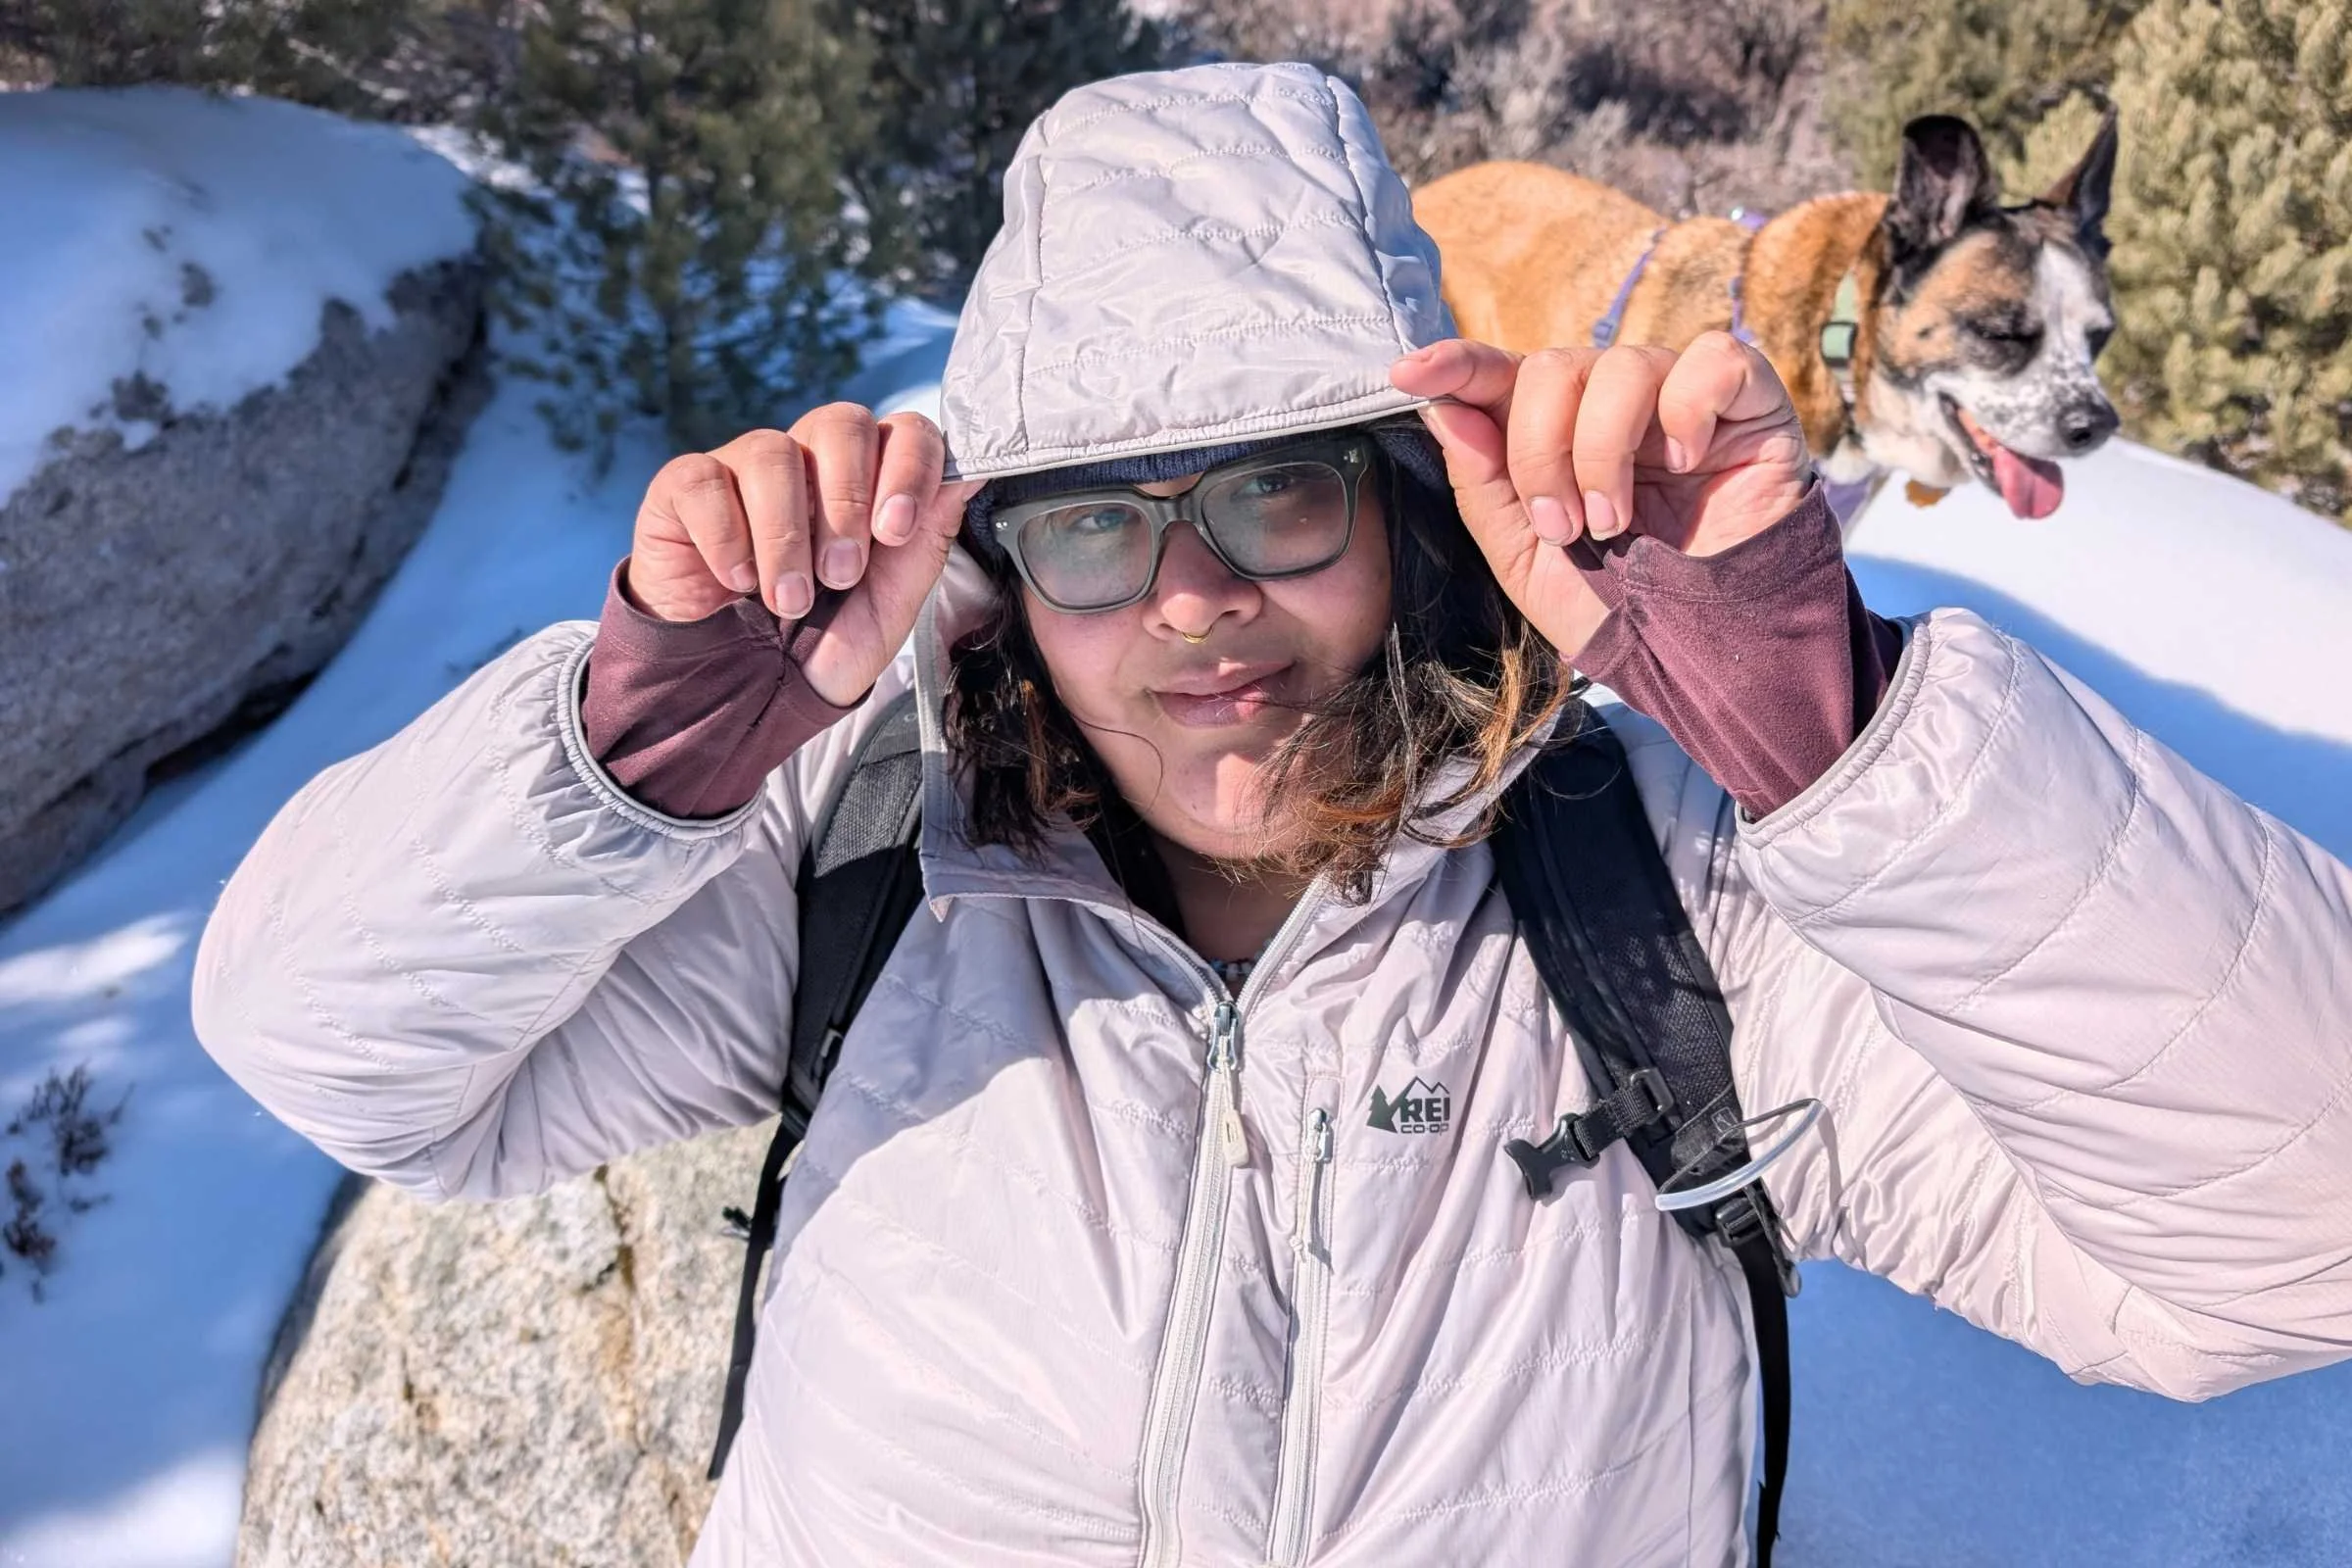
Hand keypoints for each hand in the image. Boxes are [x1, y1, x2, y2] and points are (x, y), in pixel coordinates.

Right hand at [628, 406, 981, 705]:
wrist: (744, 690)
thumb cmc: (822, 640)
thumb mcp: (889, 603)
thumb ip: (927, 539)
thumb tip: (969, 472)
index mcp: (869, 477)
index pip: (904, 431)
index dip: (908, 468)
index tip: (894, 530)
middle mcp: (809, 458)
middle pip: (840, 421)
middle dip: (846, 501)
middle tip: (840, 575)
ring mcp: (744, 466)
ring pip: (771, 453)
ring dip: (786, 535)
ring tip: (787, 601)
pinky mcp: (684, 488)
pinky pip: (704, 481)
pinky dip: (726, 535)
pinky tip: (736, 580)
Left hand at [1389, 333, 1813, 661]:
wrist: (1708, 655)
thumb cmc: (1619, 607)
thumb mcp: (1528, 561)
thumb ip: (1484, 487)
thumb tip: (1445, 409)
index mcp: (1557, 433)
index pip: (1500, 375)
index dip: (1456, 365)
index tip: (1408, 373)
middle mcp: (1612, 404)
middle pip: (1552, 367)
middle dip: (1541, 450)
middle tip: (1563, 526)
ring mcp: (1678, 397)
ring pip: (1621, 363)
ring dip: (1603, 450)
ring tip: (1616, 521)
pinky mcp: (1749, 400)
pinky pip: (1712, 357)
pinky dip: (1688, 409)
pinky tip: (1688, 463)